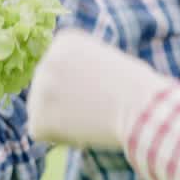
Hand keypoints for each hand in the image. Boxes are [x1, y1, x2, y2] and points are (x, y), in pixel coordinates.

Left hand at [26, 29, 169, 149]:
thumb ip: (81, 69)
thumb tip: (64, 91)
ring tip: (92, 118)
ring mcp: (39, 88)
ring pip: (41, 112)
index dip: (81, 87)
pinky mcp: (37, 118)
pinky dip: (60, 138)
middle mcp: (46, 59)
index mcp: (64, 41)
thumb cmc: (137, 89)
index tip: (104, 88)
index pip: (60, 70)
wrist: (142, 108)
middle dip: (68, 104)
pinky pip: (40, 133)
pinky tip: (84, 130)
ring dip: (62, 121)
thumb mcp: (107, 62)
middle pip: (47, 90)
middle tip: (99, 108)